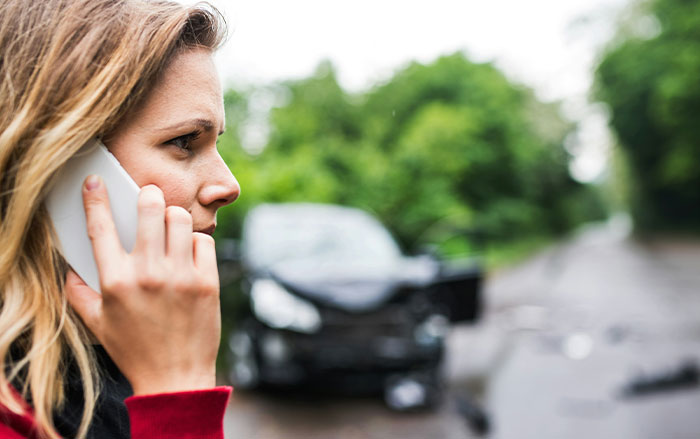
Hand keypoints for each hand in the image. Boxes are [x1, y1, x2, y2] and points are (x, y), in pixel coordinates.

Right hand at [65, 175, 220, 394]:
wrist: (175, 378)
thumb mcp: (97, 323)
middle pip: (151, 208)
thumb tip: (72, 266)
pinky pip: (204, 242)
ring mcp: (181, 276)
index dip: (96, 199)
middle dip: (148, 194)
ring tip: (171, 226)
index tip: (96, 181)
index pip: (101, 227)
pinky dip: (197, 242)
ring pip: (181, 218)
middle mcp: (149, 273)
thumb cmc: (134, 350)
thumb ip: (79, 292)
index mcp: (116, 281)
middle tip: (149, 197)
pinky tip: (189, 253)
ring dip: (174, 216)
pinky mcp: (208, 282)